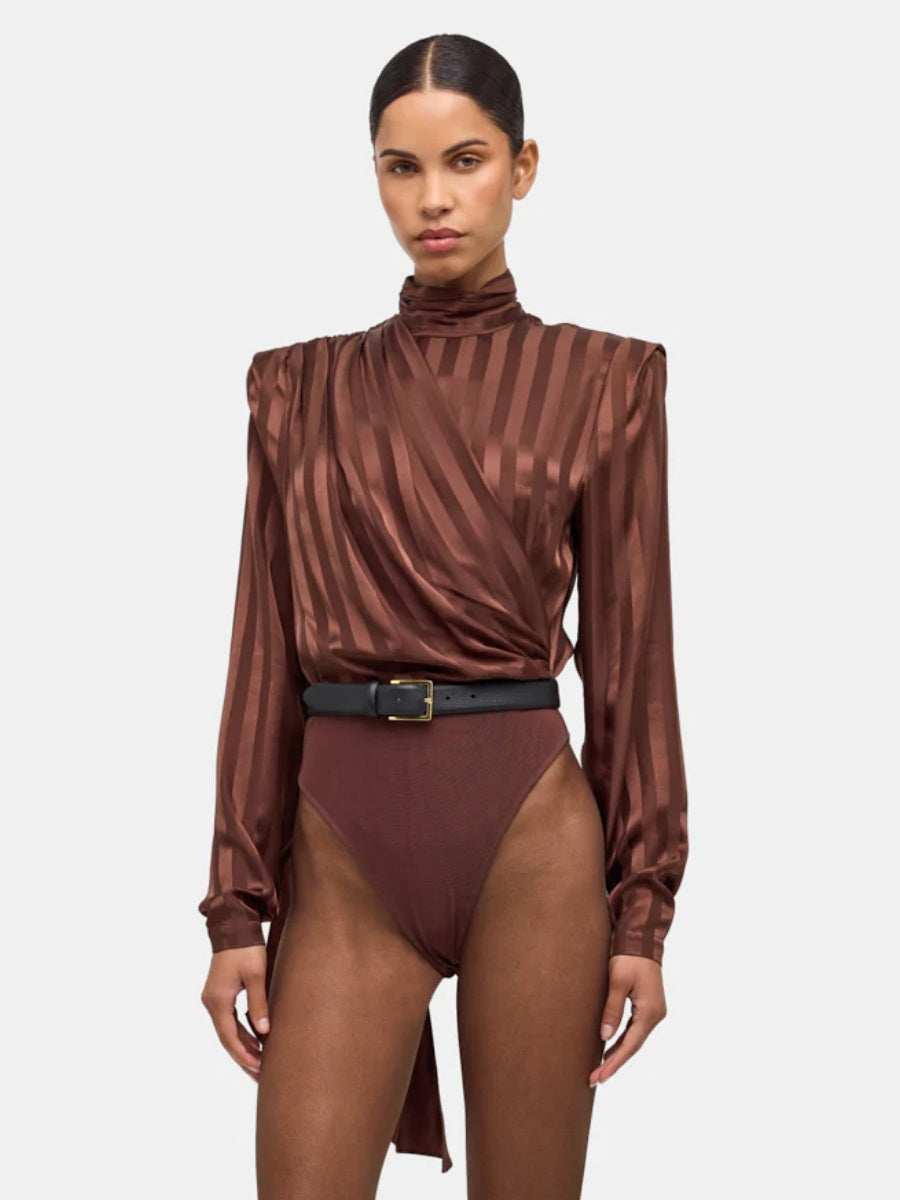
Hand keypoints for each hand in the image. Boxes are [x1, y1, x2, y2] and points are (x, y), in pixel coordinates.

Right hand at [201, 945, 269, 1080]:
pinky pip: (228, 1020)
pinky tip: (254, 1041)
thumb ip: (259, 1004)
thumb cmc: (246, 948)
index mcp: (218, 1000)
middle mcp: (211, 1002)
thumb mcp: (256, 975)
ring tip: (259, 1064)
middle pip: (227, 1038)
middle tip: (260, 1075)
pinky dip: (240, 1032)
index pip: (230, 1037)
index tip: (259, 1069)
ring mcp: (213, 998)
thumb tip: (264, 1031)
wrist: (232, 925)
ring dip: (242, 1046)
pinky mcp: (219, 993)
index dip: (244, 1055)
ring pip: (227, 1030)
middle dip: (243, 1057)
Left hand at [588, 953, 666, 1084]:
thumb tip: (605, 1037)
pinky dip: (622, 1040)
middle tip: (594, 1078)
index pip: (630, 1045)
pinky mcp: (648, 1006)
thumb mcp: (617, 982)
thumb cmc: (629, 957)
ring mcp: (654, 1011)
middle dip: (614, 1062)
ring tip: (600, 1068)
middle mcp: (656, 1015)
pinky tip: (610, 1048)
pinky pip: (635, 1029)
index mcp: (650, 1012)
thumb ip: (612, 1010)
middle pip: (633, 1046)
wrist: (642, 938)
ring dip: (618, 1053)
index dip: (614, 1063)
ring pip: (634, 1039)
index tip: (599, 1076)